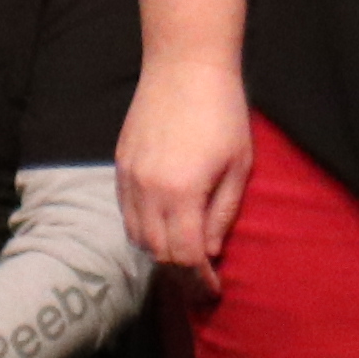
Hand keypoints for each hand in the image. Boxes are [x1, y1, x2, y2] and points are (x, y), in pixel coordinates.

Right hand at [120, 49, 254, 270]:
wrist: (185, 65)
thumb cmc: (223, 111)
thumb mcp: (238, 165)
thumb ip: (223, 213)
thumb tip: (209, 252)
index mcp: (182, 192)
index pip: (185, 256)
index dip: (198, 281)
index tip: (212, 292)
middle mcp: (148, 190)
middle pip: (157, 251)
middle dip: (180, 273)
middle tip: (200, 282)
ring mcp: (129, 177)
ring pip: (136, 235)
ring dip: (159, 251)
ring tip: (182, 256)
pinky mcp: (120, 163)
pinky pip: (124, 211)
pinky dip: (141, 227)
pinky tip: (161, 226)